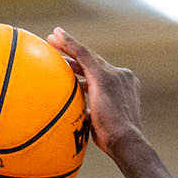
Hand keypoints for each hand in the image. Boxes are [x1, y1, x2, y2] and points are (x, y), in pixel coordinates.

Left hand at [48, 28, 144, 158]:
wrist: (126, 142)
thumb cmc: (113, 142)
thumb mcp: (100, 123)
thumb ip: (90, 112)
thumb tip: (76, 115)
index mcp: (123, 88)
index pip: (98, 74)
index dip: (81, 69)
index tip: (69, 65)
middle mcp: (121, 76)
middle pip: (92, 62)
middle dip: (72, 53)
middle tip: (55, 43)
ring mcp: (114, 75)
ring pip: (86, 56)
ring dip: (67, 48)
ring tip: (50, 40)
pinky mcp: (104, 76)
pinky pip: (83, 54)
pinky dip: (69, 43)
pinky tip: (56, 35)